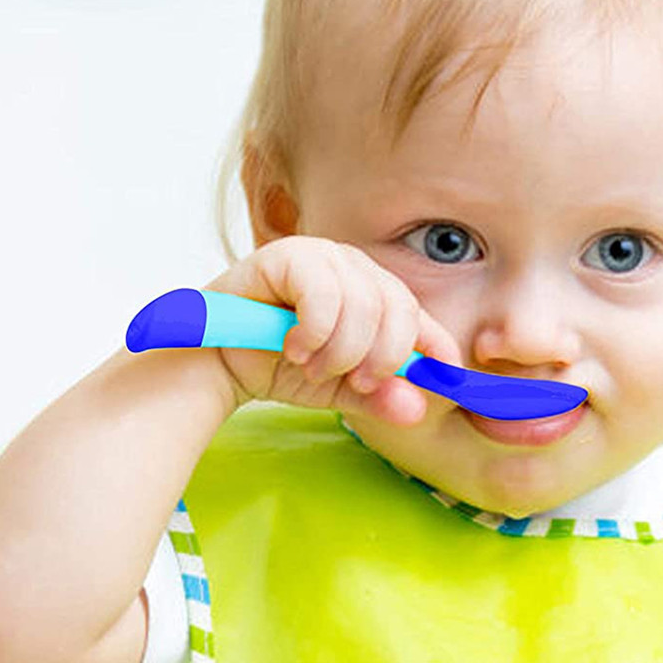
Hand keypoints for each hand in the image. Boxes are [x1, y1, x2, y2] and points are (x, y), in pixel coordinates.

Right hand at [202, 237, 463, 425]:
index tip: (445, 378)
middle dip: (382, 358)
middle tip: (355, 383)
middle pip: (399, 310)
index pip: (420, 316)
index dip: (437, 346)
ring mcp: (323, 255)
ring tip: (311, 367)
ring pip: (364, 305)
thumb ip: (379, 397)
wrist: (217, 361)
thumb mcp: (339, 389)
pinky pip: (324, 294)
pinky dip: (314, 332)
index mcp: (374, 293)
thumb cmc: (279, 365)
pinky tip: (295, 347)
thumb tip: (418, 408)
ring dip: (341, 351)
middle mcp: (355, 267)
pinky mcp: (288, 254)